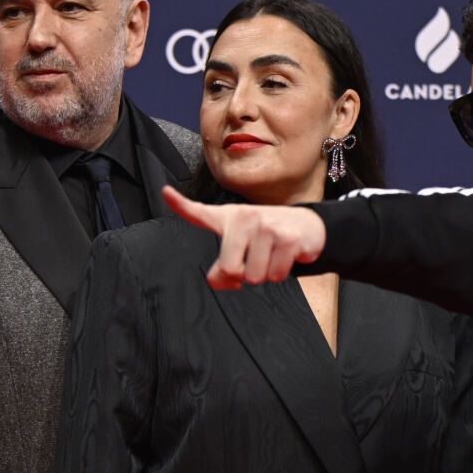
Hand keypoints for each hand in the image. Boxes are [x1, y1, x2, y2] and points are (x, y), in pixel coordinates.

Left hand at [162, 185, 326, 289]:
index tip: (165, 193)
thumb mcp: (241, 249)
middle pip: (230, 269)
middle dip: (243, 275)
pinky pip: (276, 275)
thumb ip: (222, 270)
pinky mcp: (288, 238)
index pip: (199, 212)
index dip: (180, 204)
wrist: (307, 227)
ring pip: (255, 276)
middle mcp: (245, 217)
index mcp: (228, 218)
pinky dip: (280, 273)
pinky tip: (285, 256)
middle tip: (254, 260)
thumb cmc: (266, 239)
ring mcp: (267, 226)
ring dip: (264, 274)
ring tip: (272, 256)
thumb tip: (221, 279)